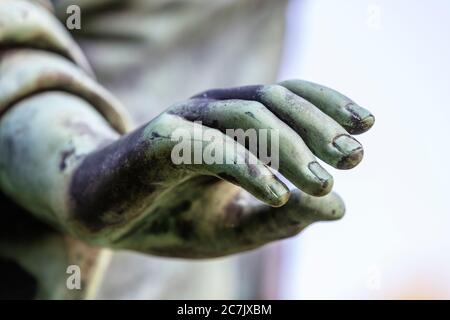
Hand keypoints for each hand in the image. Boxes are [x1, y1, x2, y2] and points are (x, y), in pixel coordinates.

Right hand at [69, 80, 373, 257]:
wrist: (100, 216)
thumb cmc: (169, 216)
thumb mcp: (233, 226)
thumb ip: (281, 219)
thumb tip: (339, 208)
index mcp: (231, 125)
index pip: (288, 99)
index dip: (328, 107)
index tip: (365, 130)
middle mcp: (211, 112)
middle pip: (275, 100)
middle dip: (319, 126)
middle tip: (354, 157)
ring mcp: (183, 122)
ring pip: (247, 116)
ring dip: (291, 147)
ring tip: (326, 183)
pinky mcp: (156, 141)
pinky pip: (207, 146)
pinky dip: (245, 166)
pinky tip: (277, 193)